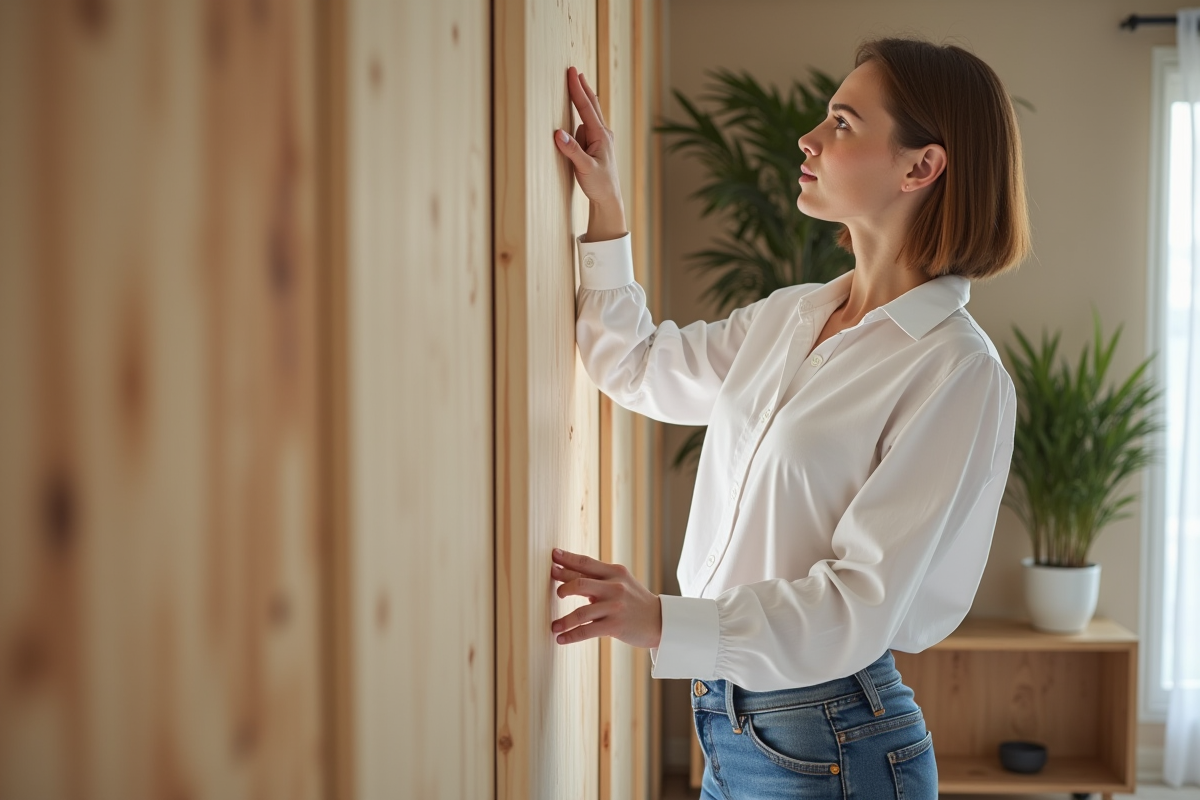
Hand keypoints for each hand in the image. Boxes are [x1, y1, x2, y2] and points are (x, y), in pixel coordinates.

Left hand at [550, 548, 661, 648]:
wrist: (660, 621)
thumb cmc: (635, 601)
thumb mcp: (622, 583)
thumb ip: (599, 579)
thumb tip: (569, 576)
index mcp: (615, 572)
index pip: (586, 562)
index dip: (567, 558)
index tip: (553, 555)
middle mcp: (615, 586)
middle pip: (580, 583)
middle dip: (562, 586)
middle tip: (554, 592)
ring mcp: (615, 606)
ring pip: (580, 612)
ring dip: (564, 620)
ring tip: (554, 626)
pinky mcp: (615, 625)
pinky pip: (587, 630)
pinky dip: (571, 635)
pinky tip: (561, 638)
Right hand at [554, 67, 624, 214]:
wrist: (609, 199)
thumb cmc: (599, 184)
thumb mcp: (584, 168)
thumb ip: (572, 151)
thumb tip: (558, 133)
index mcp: (601, 136)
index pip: (586, 107)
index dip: (577, 89)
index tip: (571, 72)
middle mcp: (603, 134)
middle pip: (591, 105)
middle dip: (582, 87)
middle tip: (574, 71)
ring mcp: (601, 140)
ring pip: (588, 116)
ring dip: (581, 103)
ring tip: (574, 89)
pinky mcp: (596, 146)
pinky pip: (586, 128)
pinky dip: (580, 120)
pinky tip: (575, 125)